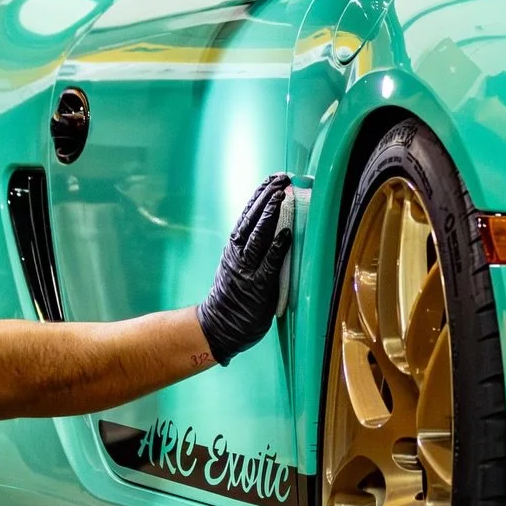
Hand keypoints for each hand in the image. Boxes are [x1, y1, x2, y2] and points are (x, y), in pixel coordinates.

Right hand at [195, 173, 292, 365]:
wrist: (219, 327)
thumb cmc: (232, 298)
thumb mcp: (236, 267)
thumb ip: (248, 250)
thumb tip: (269, 230)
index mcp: (233, 248)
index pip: (246, 216)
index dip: (259, 196)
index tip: (271, 179)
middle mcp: (238, 255)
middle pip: (252, 219)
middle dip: (267, 196)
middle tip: (281, 179)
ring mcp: (247, 270)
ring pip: (258, 236)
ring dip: (271, 214)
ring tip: (282, 195)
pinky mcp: (258, 286)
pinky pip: (269, 263)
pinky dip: (277, 247)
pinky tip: (286, 233)